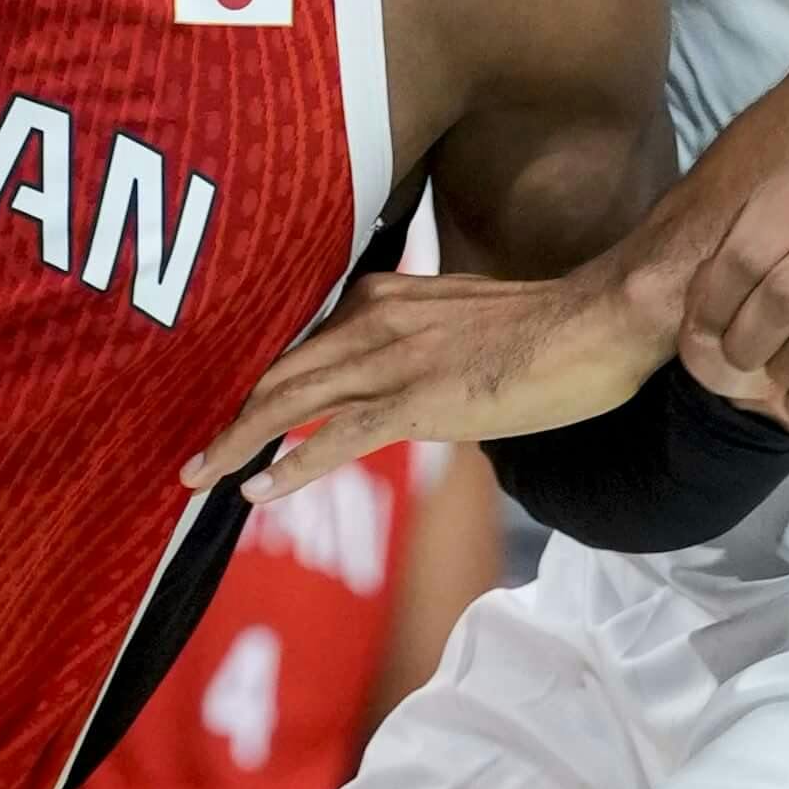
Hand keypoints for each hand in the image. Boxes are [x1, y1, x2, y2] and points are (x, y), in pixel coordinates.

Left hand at [185, 265, 673, 503]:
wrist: (599, 321)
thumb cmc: (544, 329)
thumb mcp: (458, 321)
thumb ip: (414, 340)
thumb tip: (395, 378)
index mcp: (380, 298)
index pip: (299, 341)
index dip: (255, 379)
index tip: (222, 408)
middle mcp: (373, 320)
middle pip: (277, 370)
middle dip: (226, 413)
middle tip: (189, 454)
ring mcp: (392, 360)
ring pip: (290, 401)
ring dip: (237, 442)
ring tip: (196, 475)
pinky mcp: (419, 400)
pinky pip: (337, 437)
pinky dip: (289, 465)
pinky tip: (256, 490)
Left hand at [671, 164, 788, 432]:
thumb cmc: (746, 309)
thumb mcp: (706, 292)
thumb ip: (697, 303)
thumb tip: (707, 334)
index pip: (747, 255)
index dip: (714, 308)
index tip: (708, 332)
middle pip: (786, 294)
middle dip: (748, 343)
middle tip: (743, 358)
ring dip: (783, 374)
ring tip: (778, 373)